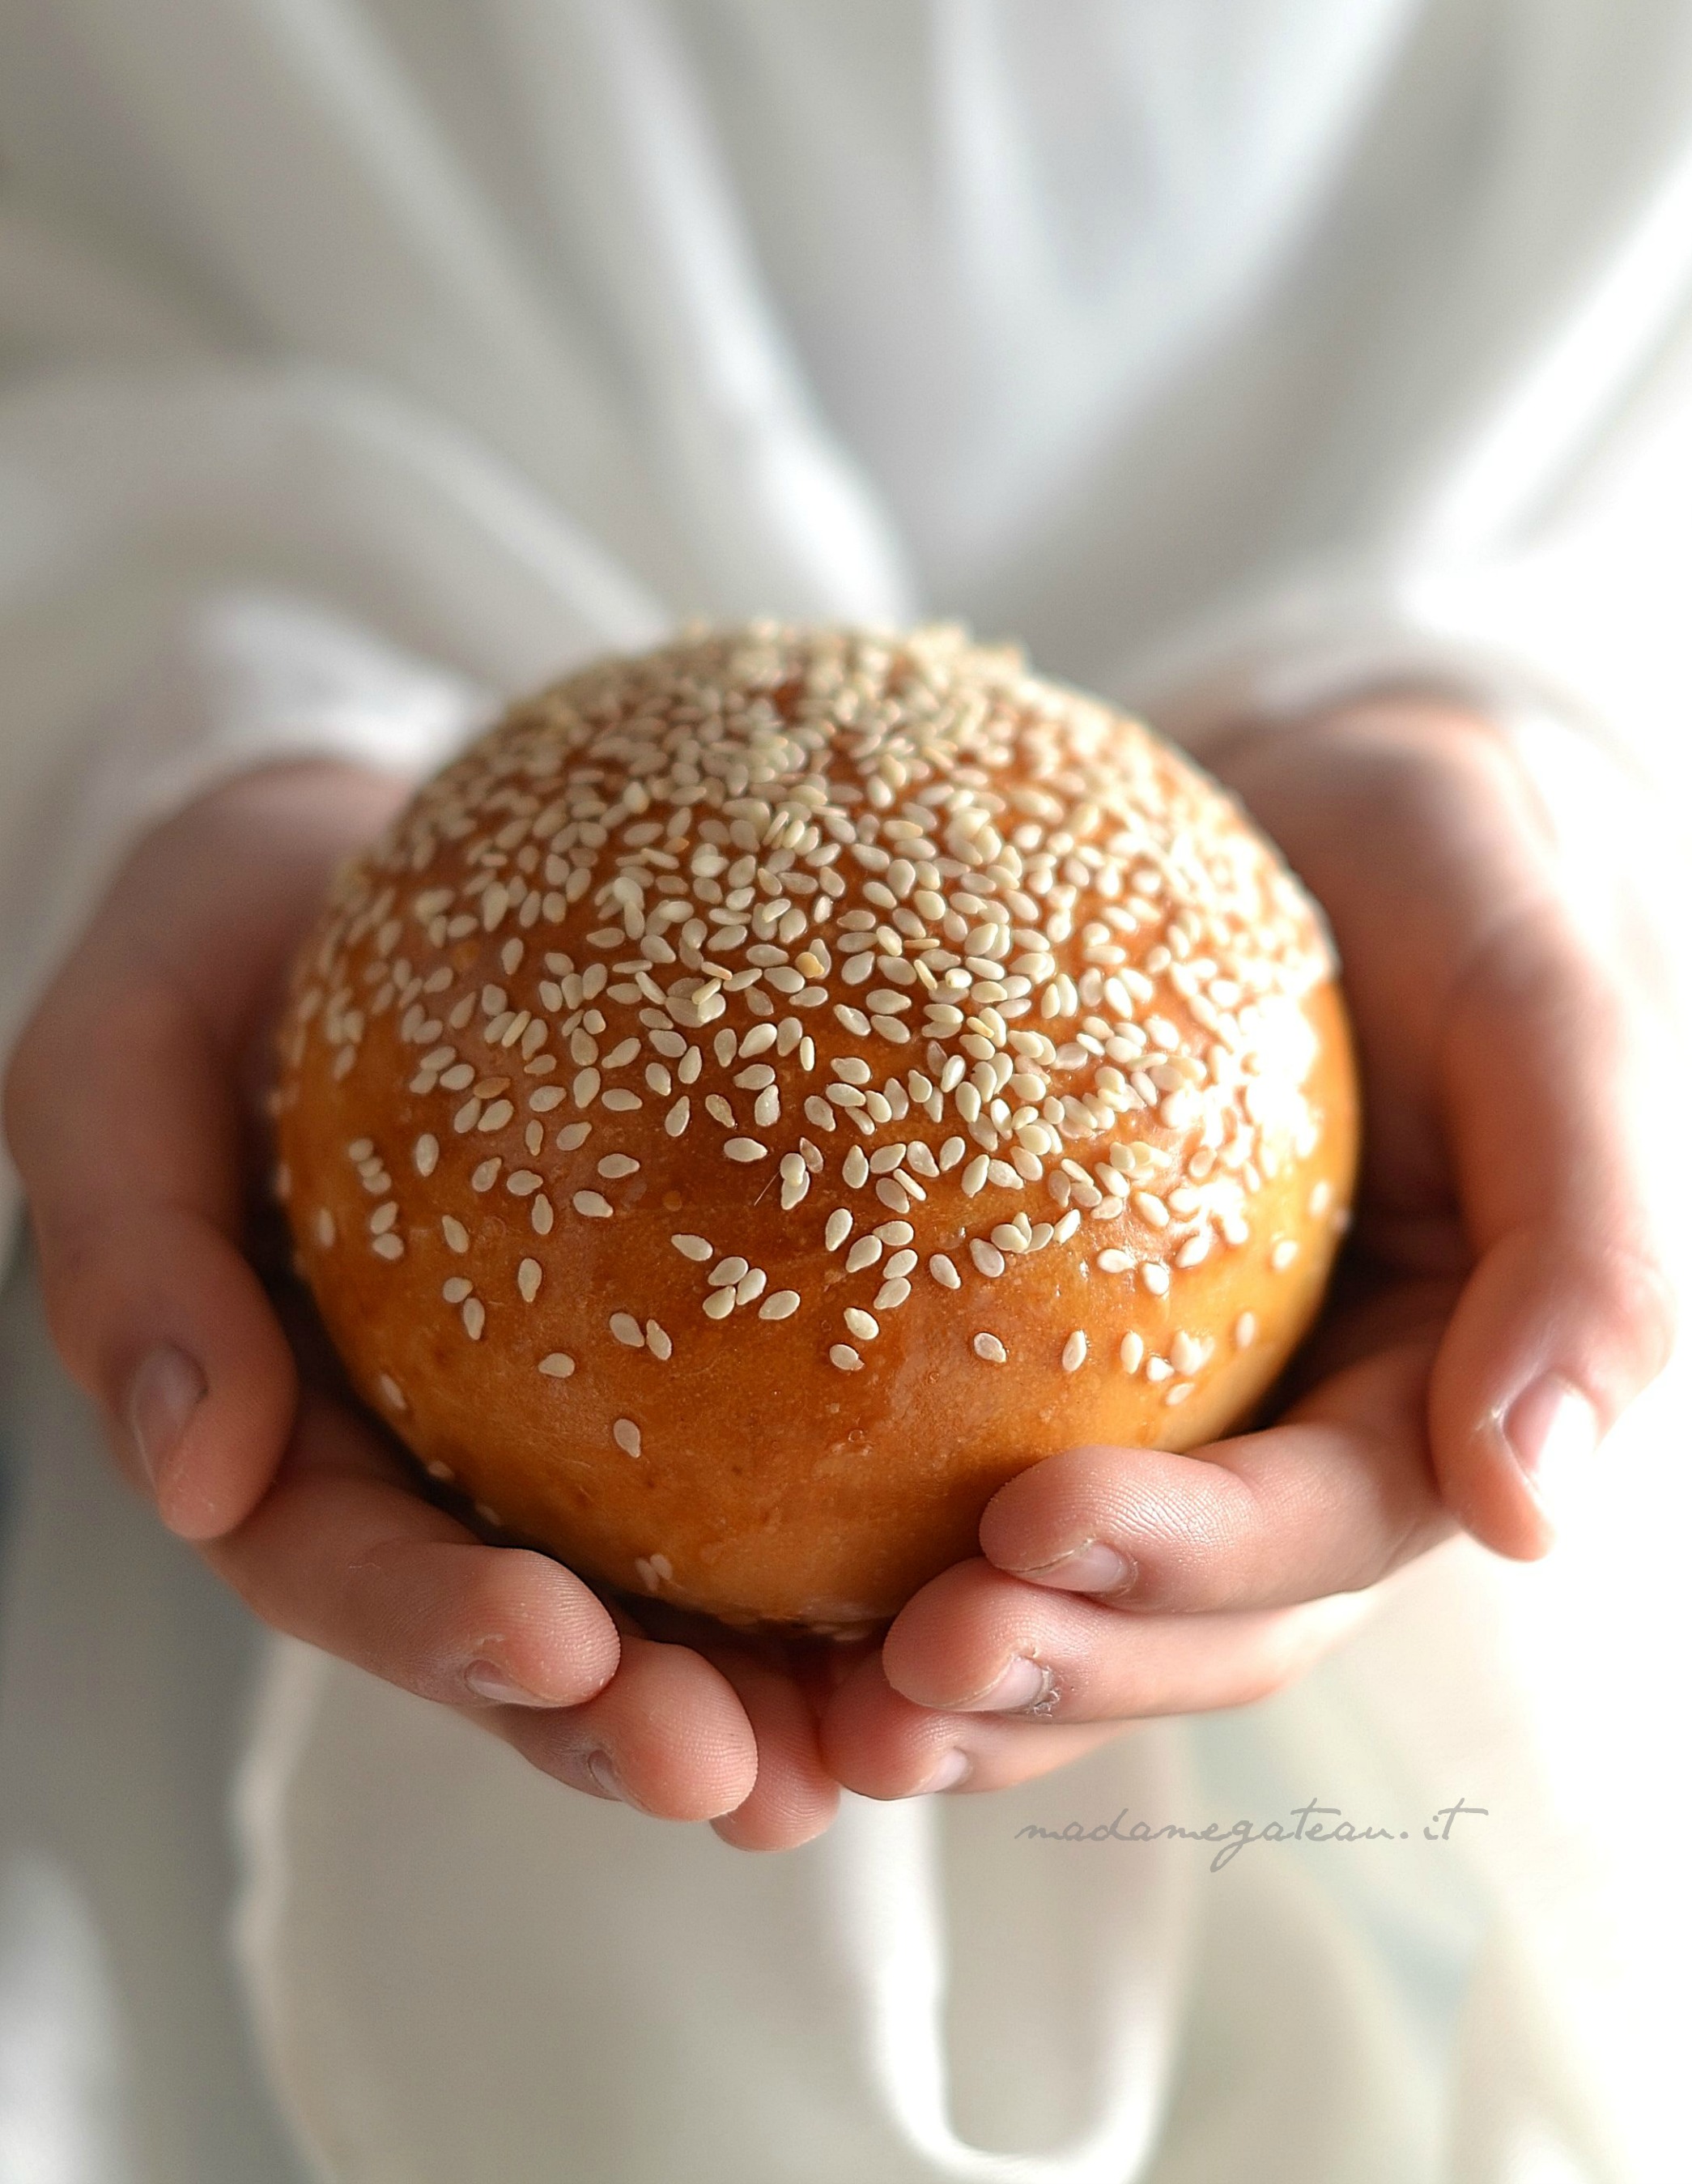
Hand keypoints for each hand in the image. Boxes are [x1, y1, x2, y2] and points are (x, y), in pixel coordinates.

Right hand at [3, 763, 842, 1849]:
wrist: (363, 863)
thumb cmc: (219, 948)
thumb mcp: (119, 1064)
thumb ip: (130, 1252)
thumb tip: (197, 1473)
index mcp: (288, 1429)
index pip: (345, 1567)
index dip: (439, 1629)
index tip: (554, 1641)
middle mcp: (434, 1460)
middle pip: (523, 1639)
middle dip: (625, 1724)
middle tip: (745, 1775)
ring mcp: (562, 1425)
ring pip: (664, 1598)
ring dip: (761, 1693)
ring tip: (873, 1743)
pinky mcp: (693, 1358)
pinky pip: (772, 1458)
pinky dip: (850, 1535)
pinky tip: (963, 1563)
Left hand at [820, 696, 1680, 1799]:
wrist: (1318, 813)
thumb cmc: (1444, 885)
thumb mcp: (1541, 1014)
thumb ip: (1582, 1247)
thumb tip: (1528, 1515)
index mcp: (1431, 1396)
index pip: (1325, 1528)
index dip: (1191, 1563)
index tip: (1028, 1523)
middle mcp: (1306, 1445)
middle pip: (1194, 1626)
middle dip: (1061, 1667)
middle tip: (900, 1670)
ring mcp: (1184, 1426)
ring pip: (1082, 1612)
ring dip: (965, 1689)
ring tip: (812, 1715)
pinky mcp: (1060, 1383)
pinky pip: (966, 1497)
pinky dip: (878, 1574)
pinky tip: (755, 1602)